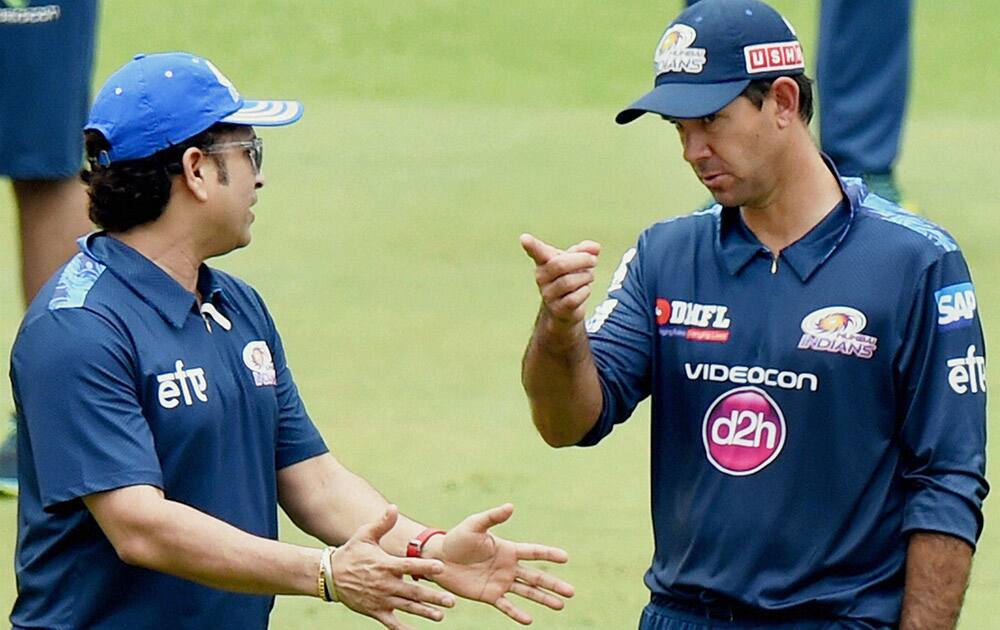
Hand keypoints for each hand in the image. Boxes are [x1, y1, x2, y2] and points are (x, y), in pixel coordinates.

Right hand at [332, 505, 455, 629]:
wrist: (330, 575)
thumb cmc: (351, 552)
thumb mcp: (365, 535)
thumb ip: (382, 524)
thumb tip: (394, 507)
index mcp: (386, 565)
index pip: (409, 566)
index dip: (425, 567)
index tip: (441, 568)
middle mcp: (385, 584)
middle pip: (413, 591)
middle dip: (433, 597)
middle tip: (451, 601)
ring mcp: (381, 599)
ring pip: (406, 607)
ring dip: (424, 612)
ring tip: (440, 616)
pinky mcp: (375, 611)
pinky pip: (391, 623)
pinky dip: (403, 629)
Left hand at [430, 503, 573, 624]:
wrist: (440, 559)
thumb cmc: (458, 538)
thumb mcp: (474, 525)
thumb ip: (493, 517)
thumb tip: (511, 506)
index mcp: (508, 549)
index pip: (534, 552)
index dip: (549, 554)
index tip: (565, 558)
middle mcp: (509, 567)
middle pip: (536, 577)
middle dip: (554, 584)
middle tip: (571, 592)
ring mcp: (501, 582)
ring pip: (527, 592)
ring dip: (543, 599)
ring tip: (560, 606)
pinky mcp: (489, 595)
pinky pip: (506, 606)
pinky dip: (517, 613)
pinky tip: (529, 620)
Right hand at [520, 233, 600, 328]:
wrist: (565, 309)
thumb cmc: (568, 278)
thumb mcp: (576, 260)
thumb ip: (585, 250)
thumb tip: (595, 247)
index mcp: (544, 261)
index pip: (536, 252)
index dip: (531, 245)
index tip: (524, 239)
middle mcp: (542, 277)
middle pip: (560, 265)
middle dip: (582, 260)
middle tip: (593, 260)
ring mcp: (548, 294)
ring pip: (570, 282)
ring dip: (586, 277)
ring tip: (589, 277)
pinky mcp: (558, 309)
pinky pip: (574, 298)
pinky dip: (585, 292)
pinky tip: (584, 290)